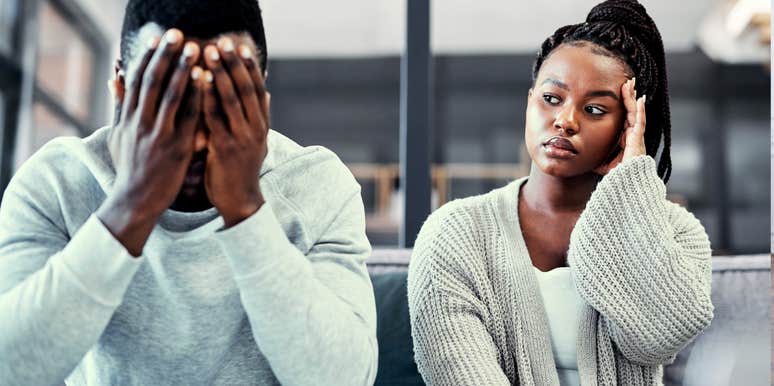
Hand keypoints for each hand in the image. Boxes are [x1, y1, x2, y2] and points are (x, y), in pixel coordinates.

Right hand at [98, 29, 202, 254]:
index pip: (136, 81)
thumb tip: (115, 79)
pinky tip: (206, 80)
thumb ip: (120, 107)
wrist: (136, 201)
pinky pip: (189, 117)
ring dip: (184, 69)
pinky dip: (197, 96)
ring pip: (171, 95)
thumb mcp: (119, 136)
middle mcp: (140, 123)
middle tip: (177, 35)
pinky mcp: (176, 148)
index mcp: (127, 119)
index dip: (147, 58)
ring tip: (196, 50)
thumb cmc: (130, 168)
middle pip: (152, 81)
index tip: (157, 40)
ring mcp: (158, 135)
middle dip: (165, 56)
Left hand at [202, 37, 269, 226]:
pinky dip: (207, 96)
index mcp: (262, 126)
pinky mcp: (225, 148)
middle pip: (246, 89)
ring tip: (208, 53)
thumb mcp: (255, 142)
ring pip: (232, 99)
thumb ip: (258, 117)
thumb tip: (266, 94)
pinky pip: (215, 116)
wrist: (240, 201)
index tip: (241, 48)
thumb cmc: (241, 171)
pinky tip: (198, 80)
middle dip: (233, 64)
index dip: (250, 68)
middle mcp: (256, 129)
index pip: (258, 90)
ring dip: (219, 73)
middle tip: (222, 43)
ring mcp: (242, 138)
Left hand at [593, 77, 646, 175]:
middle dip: (630, 97)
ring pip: (635, 114)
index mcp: (627, 142)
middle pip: (632, 112)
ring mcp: (637, 139)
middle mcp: (634, 138)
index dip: (624, 106)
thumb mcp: (604, 167)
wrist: (627, 189)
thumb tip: (590, 160)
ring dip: (633, 98)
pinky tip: (640, 99)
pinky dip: (640, 110)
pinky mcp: (637, 142)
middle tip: (628, 83)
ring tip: (631, 84)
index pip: (626, 119)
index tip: (621, 93)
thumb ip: (599, 161)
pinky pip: (639, 123)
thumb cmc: (618, 180)